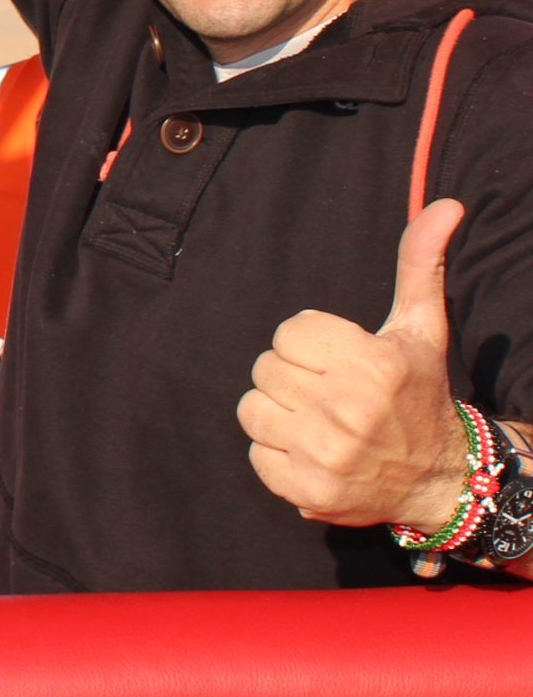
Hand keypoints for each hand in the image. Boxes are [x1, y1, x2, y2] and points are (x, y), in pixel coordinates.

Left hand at [237, 197, 469, 529]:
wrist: (442, 481)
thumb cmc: (419, 393)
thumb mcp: (421, 327)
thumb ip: (419, 263)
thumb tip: (446, 204)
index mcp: (373, 365)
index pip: (288, 331)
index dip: (309, 343)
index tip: (340, 360)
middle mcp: (349, 411)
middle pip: (265, 368)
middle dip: (291, 376)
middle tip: (328, 392)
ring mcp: (327, 455)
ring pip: (251, 409)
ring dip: (277, 414)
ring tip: (316, 420)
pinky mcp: (308, 492)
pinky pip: (255, 454)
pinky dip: (276, 454)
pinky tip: (313, 452)